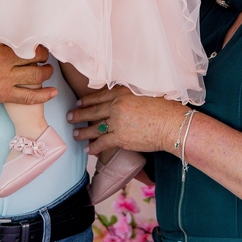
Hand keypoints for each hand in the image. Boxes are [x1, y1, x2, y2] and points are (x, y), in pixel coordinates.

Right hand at [0, 26, 56, 107]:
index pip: (25, 36)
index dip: (35, 37)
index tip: (38, 37)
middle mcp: (4, 58)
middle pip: (36, 55)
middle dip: (44, 55)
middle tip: (45, 55)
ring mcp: (4, 77)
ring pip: (37, 75)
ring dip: (46, 73)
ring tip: (47, 71)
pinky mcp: (2, 94)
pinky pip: (29, 97)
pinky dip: (44, 96)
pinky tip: (52, 93)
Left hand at [67, 86, 186, 155]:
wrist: (172, 123)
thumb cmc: (165, 107)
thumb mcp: (145, 92)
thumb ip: (130, 95)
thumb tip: (122, 98)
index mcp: (122, 92)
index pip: (99, 96)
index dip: (87, 100)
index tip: (79, 103)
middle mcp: (116, 105)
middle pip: (93, 111)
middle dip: (78, 114)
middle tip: (69, 117)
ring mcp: (117, 122)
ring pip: (94, 127)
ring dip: (82, 131)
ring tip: (75, 134)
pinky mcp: (120, 138)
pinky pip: (102, 143)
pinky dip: (94, 147)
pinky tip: (87, 149)